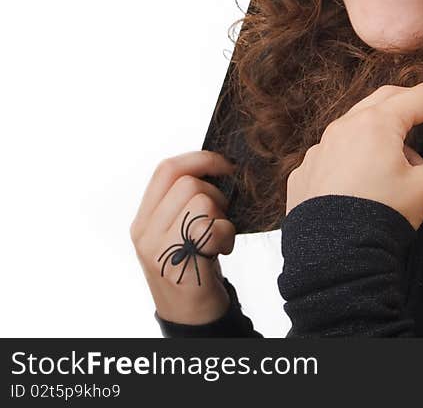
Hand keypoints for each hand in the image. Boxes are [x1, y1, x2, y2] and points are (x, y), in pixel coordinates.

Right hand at [130, 151, 237, 324]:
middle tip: (220, 219)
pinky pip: (210, 229)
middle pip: (188, 183)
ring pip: (201, 202)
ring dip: (223, 218)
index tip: (225, 165)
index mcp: (144, 218)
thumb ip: (185, 201)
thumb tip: (217, 165)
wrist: (191, 315)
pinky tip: (222, 251)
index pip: (166, 169)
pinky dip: (226, 236)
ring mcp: (158, 250)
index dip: (200, 159)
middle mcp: (145, 232)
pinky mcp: (178, 266)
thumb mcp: (180, 229)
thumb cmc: (194, 265)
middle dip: (216, 195)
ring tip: (218, 239)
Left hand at [286, 81, 422, 230]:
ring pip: (359, 122)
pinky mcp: (307, 171)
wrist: (332, 260)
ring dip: (387, 128)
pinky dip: (358, 151)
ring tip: (409, 155)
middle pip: (388, 99)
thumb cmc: (378, 220)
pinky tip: (371, 174)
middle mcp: (344, 127)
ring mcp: (321, 148)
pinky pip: (337, 149)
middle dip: (417, 102)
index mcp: (376, 124)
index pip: (422, 97)